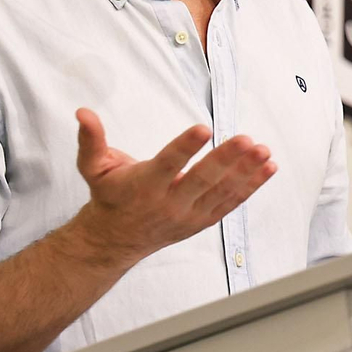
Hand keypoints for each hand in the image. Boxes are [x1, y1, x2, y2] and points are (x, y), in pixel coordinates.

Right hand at [72, 107, 276, 263]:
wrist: (115, 240)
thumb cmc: (108, 195)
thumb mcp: (92, 168)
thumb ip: (90, 140)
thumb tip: (82, 112)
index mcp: (144, 186)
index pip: (167, 164)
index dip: (185, 147)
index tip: (203, 128)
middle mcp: (169, 203)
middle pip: (201, 180)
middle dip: (226, 160)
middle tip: (247, 139)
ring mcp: (188, 215)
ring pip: (221, 193)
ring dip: (245, 172)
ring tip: (264, 151)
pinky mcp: (202, 221)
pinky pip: (230, 204)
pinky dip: (251, 187)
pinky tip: (268, 167)